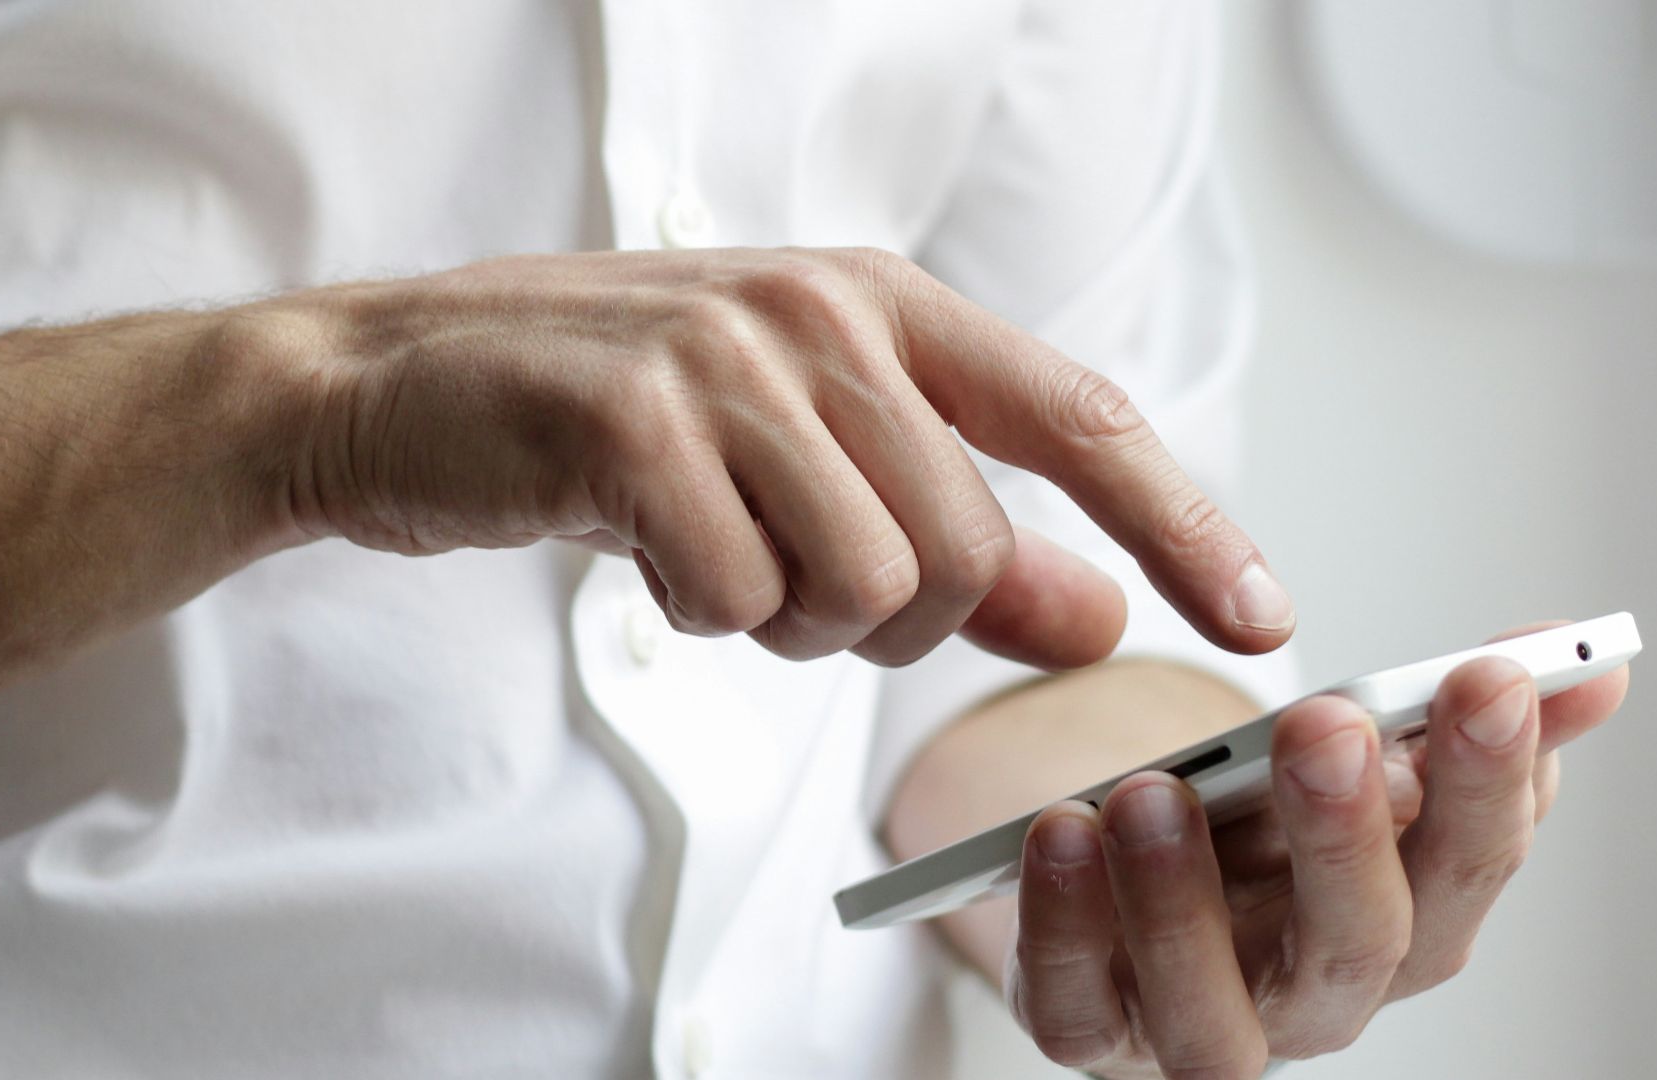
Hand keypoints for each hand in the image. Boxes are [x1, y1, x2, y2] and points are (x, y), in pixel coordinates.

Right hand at [272, 248, 1293, 667]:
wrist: (396, 385)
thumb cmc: (612, 422)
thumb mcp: (802, 461)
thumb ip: (961, 537)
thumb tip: (1097, 615)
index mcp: (882, 304)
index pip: (1081, 418)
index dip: (1184, 524)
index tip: (1260, 616)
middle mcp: (821, 312)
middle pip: (962, 549)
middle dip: (886, 618)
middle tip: (784, 580)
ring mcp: (725, 357)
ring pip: (863, 583)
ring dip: (786, 619)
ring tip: (708, 552)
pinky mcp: (631, 420)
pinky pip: (737, 600)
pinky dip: (697, 614)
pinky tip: (639, 546)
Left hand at [1005, 623, 1630, 1077]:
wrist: (1135, 890)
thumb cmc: (1263, 833)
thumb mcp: (1356, 761)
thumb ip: (1455, 716)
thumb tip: (1591, 661)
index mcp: (1406, 919)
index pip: (1470, 864)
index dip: (1490, 780)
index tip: (1486, 677)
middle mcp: (1316, 993)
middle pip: (1357, 946)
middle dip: (1346, 835)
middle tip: (1325, 727)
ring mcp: (1201, 1025)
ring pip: (1211, 1013)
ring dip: (1182, 901)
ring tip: (1153, 792)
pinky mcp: (1091, 1029)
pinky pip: (1073, 1008)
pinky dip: (1062, 927)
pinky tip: (1059, 832)